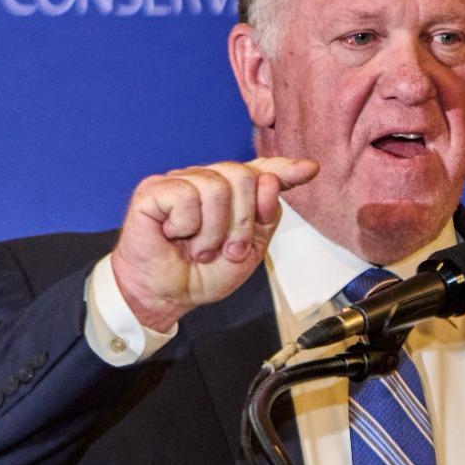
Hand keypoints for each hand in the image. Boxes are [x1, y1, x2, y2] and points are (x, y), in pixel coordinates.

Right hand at [110, 157, 318, 331]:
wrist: (167, 295)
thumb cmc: (203, 273)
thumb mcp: (248, 253)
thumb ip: (265, 219)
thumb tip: (271, 182)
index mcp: (233, 195)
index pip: (262, 171)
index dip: (285, 169)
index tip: (310, 169)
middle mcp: (209, 180)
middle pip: (243, 176)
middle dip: (242, 223)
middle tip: (227, 250)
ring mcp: (181, 181)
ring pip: (216, 187)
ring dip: (212, 231)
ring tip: (200, 249)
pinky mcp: (155, 189)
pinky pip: (185, 196)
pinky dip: (186, 226)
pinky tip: (175, 235)